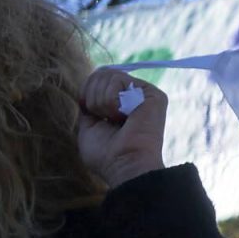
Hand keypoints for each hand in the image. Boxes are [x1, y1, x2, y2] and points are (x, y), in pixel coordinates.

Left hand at [77, 68, 165, 187]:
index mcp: (120, 103)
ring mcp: (144, 93)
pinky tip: (124, 116)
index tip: (92, 114)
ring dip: (102, 102)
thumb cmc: (107, 155)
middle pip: (101, 73)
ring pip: (107, 75)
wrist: (125, 164)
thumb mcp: (88, 127)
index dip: (87, 93)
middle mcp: (134, 96)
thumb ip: (88, 107)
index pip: (98, 79)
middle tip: (107, 120)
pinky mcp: (152, 94)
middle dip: (93, 98)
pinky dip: (111, 101)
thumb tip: (86, 91)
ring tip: (116, 120)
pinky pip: (118, 79)